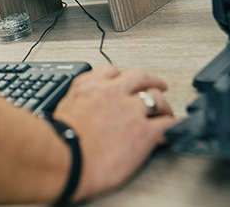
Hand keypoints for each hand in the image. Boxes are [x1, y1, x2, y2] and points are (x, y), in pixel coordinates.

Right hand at [52, 64, 175, 201]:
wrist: (66, 158)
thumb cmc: (58, 141)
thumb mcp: (62, 110)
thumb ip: (76, 104)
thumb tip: (77, 111)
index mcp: (89, 86)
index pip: (111, 71)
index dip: (121, 77)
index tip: (123, 81)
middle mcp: (112, 92)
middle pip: (139, 77)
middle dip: (150, 80)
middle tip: (156, 84)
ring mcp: (131, 110)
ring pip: (157, 97)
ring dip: (163, 104)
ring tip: (166, 110)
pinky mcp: (144, 131)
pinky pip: (166, 124)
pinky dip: (170, 126)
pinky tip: (170, 130)